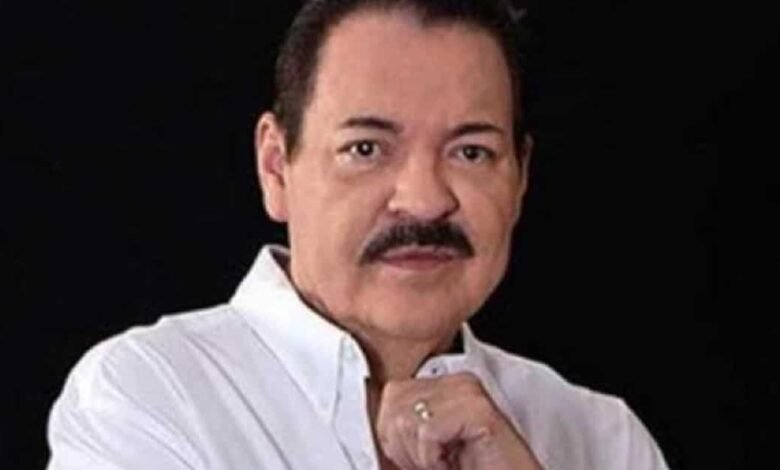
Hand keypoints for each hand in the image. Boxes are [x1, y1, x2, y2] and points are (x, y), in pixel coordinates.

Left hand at [376, 372, 540, 469]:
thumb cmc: (472, 469)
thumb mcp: (424, 453)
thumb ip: (397, 434)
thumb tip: (359, 426)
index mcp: (443, 386)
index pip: (390, 393)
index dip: (391, 434)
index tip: (414, 458)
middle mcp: (457, 381)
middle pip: (392, 401)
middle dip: (403, 445)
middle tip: (435, 462)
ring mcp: (468, 391)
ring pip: (405, 417)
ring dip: (419, 456)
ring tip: (446, 462)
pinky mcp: (478, 409)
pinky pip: (427, 431)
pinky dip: (433, 459)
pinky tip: (457, 462)